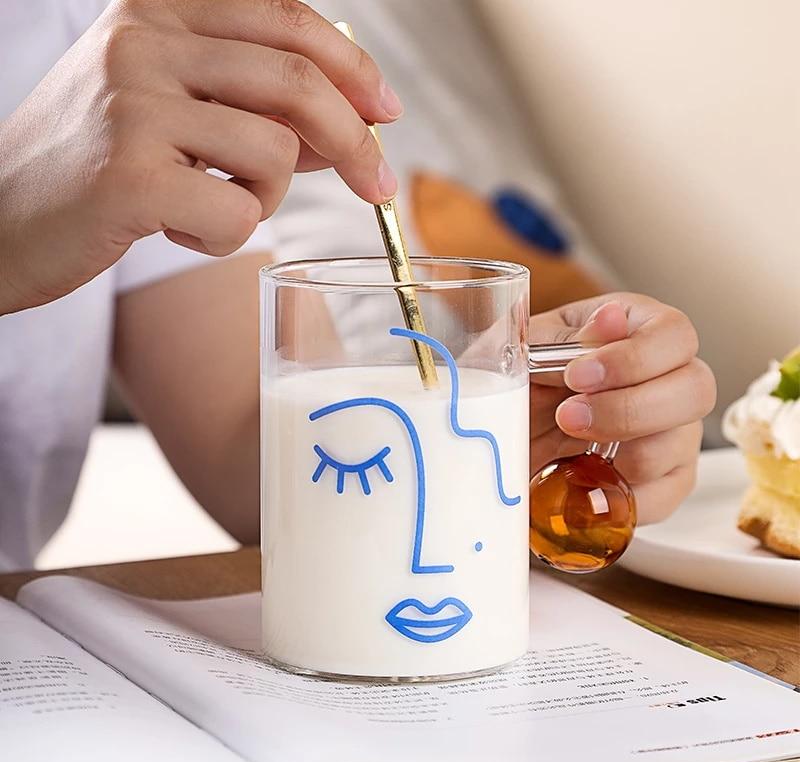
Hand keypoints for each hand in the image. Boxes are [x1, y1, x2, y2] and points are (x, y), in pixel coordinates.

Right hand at [0, 0, 400, 312]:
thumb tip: (344, 129)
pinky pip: (236, 217)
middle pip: (297, 84)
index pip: (286, 19)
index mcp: (158, 11)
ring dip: (263, 199)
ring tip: (210, 205)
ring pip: (274, 156)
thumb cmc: (98, 167)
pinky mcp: (129, 178)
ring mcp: (134, 106)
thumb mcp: (176, 115)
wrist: (2, 220)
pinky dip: (221, 238)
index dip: (353, 67)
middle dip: (356, 143)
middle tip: (380, 188)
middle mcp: (144, 42)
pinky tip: (173, 229)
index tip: (386, 112)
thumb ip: (256, 110)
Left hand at [530, 294, 716, 523]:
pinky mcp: (664, 481)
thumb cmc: (519, 381)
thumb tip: (609, 320)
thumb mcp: (524, 352)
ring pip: (676, 446)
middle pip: (695, 390)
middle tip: (569, 417)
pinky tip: (582, 484)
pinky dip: (620, 496)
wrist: (502, 434)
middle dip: (628, 409)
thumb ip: (564, 337)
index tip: (578, 376)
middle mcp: (668, 378)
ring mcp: (673, 432)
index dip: (633, 359)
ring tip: (567, 453)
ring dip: (619, 454)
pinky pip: (663, 496)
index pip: (673, 334)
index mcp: (637, 330)